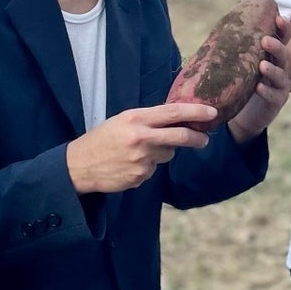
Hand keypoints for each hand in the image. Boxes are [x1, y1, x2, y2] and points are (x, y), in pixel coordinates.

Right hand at [66, 102, 216, 193]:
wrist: (78, 166)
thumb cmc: (102, 139)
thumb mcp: (122, 120)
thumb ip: (148, 120)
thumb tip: (178, 120)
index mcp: (135, 119)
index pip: (173, 112)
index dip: (195, 112)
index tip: (211, 113)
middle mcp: (141, 138)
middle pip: (179, 136)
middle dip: (196, 138)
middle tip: (204, 139)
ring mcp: (141, 160)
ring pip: (167, 154)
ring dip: (161, 152)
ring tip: (138, 152)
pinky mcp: (140, 177)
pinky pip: (154, 170)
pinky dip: (148, 167)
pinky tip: (130, 164)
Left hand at [228, 19, 290, 143]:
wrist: (246, 114)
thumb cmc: (244, 82)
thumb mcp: (242, 63)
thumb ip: (237, 46)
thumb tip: (223, 23)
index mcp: (273, 55)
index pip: (282, 38)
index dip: (283, 28)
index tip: (278, 17)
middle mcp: (280, 67)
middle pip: (284, 54)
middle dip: (276, 47)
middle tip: (265, 41)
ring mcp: (280, 85)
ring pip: (281, 75)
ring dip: (272, 69)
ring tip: (262, 65)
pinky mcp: (277, 101)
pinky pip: (274, 95)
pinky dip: (267, 91)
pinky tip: (259, 87)